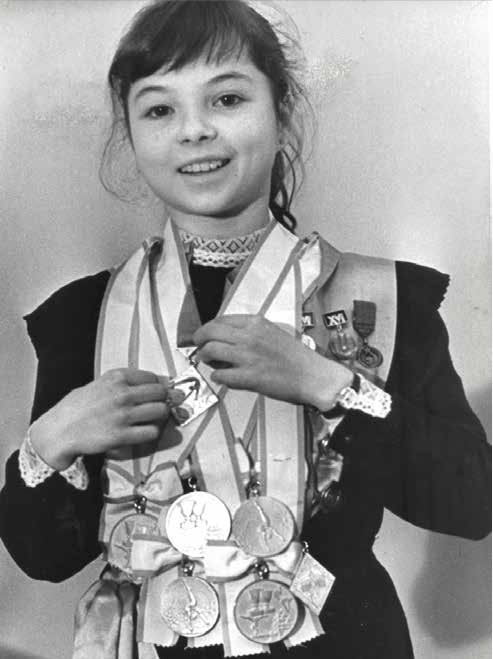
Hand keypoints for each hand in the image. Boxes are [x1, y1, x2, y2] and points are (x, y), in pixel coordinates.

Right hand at [30, 368, 183, 469]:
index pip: (152, 377)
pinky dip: (151, 433)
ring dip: (160, 417)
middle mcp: (122, 393)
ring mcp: (123, 415)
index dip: (156, 386)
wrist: (59, 430)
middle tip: (158, 407)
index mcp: (116, 378)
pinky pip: (151, 432)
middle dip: (163, 400)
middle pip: (160, 393)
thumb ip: (121, 384)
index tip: (155, 393)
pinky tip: (144, 433)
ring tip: (152, 420)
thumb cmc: (77, 407)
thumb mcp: (97, 385)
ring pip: (161, 411)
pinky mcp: (122, 435)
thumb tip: (149, 386)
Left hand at [193, 315, 352, 408]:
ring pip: (210, 351)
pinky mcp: (248, 377)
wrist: (313, 376)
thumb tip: (227, 337)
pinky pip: (221, 375)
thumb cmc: (296, 357)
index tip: (205, 335)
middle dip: (199, 340)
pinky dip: (218, 377)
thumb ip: (251, 332)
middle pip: (210, 332)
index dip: (208, 328)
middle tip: (199, 347)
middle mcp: (249, 336)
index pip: (220, 320)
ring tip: (209, 362)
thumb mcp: (273, 333)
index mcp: (256, 323)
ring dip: (205, 357)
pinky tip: (223, 377)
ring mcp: (248, 357)